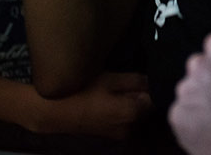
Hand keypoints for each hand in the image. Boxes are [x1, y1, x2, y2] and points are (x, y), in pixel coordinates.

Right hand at [30, 71, 151, 138]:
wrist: (54, 112)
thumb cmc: (82, 91)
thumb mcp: (111, 79)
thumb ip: (136, 81)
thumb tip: (154, 81)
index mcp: (133, 113)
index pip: (156, 98)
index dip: (152, 86)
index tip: (144, 76)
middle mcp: (130, 127)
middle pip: (147, 107)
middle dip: (142, 94)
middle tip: (127, 80)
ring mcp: (120, 134)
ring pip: (136, 114)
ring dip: (132, 102)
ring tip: (116, 90)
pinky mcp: (110, 135)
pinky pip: (125, 120)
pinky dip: (123, 110)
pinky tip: (109, 100)